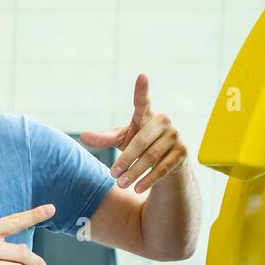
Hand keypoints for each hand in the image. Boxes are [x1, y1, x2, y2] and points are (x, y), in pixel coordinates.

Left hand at [81, 73, 186, 193]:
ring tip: (121, 184)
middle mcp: (163, 122)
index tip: (142, 76)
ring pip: (152, 156)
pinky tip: (138, 188)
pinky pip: (164, 167)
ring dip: (135, 172)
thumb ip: (104, 138)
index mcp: (146, 115)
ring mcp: (175, 137)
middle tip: (112, 175)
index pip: (142, 102)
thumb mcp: (121, 140)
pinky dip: (149, 179)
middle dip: (127, 159)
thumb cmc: (140, 146)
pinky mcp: (182, 153)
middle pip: (142, 141)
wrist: (167, 163)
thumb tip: (82, 136)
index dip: (141, 90)